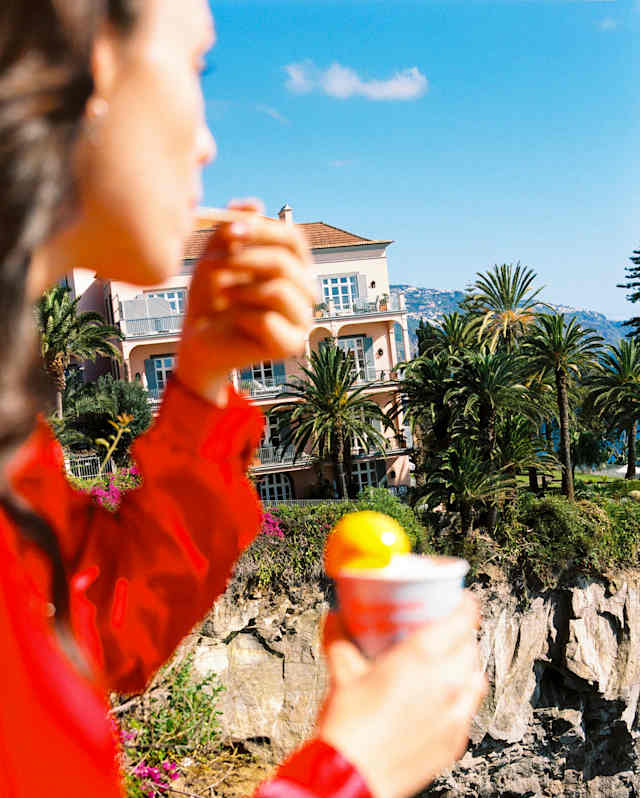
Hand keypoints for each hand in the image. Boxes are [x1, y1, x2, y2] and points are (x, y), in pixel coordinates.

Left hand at [175, 199, 313, 403]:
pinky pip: (268, 319)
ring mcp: (302, 320)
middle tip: (214, 263)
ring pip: (279, 290)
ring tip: (224, 294)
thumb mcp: (214, 257)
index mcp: (294, 268)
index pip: (293, 239)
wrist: (198, 342)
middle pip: (287, 262)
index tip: (231, 231)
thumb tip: (254, 203)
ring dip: (242, 288)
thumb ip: (230, 230)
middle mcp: (305, 292)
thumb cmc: (210, 299)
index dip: (264, 229)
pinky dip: (242, 315)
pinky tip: (232, 320)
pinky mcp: (291, 345)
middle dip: (246, 258)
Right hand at [317, 593, 485, 797]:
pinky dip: (463, 695)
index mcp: (422, 657)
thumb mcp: (342, 673)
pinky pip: (470, 708)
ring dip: (466, 664)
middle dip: (462, 633)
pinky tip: (444, 697)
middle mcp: (446, 682)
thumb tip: (334, 617)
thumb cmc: (351, 727)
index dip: (465, 603)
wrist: (354, 777)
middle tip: (444, 628)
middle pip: (471, 646)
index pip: (463, 618)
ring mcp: (454, 713)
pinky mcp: (455, 740)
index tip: (458, 598)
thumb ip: (339, 638)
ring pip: (476, 677)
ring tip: (448, 661)